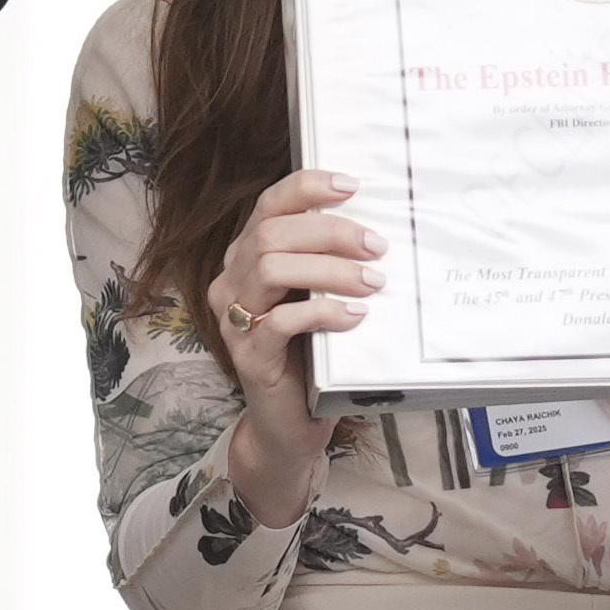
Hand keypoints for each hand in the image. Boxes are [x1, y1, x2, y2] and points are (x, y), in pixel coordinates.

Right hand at [209, 169, 378, 525]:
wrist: (287, 423)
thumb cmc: (309, 353)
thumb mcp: (318, 297)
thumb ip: (329, 263)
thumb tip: (379, 227)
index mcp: (247, 257)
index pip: (268, 205)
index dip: (307, 187)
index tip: (352, 186)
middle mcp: (231, 281)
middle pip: (271, 233)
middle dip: (330, 231)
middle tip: (377, 246)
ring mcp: (234, 319)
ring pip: (271, 268)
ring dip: (329, 270)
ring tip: (371, 282)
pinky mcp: (247, 354)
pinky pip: (280, 321)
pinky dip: (322, 312)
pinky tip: (353, 317)